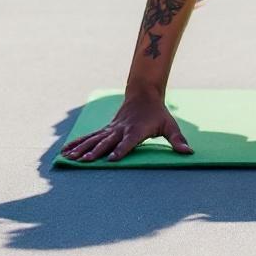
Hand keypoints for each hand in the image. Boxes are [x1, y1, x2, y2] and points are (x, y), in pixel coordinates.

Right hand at [60, 90, 193, 162]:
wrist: (143, 94)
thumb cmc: (158, 113)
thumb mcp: (170, 125)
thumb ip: (178, 139)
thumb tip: (189, 152)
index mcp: (137, 130)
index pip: (128, 142)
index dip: (121, 150)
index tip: (111, 159)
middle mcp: (121, 129)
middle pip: (107, 141)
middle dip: (96, 152)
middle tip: (85, 161)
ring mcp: (112, 129)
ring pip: (94, 139)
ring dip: (82, 149)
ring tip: (69, 158)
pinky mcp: (106, 129)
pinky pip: (90, 136)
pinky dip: (78, 143)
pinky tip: (66, 151)